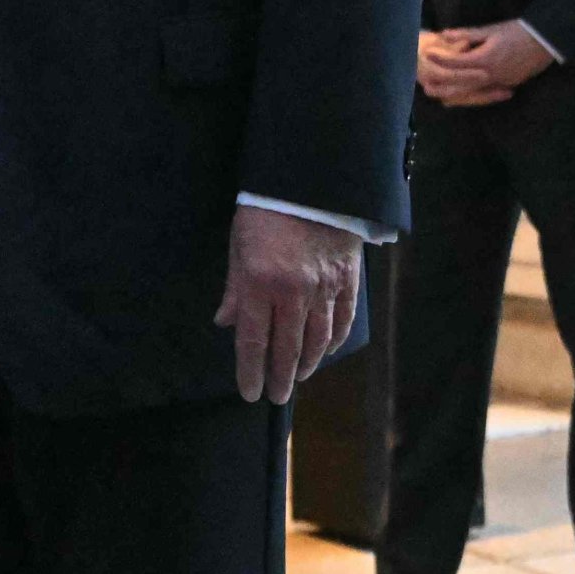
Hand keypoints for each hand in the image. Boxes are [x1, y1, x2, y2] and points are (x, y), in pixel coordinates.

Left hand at [212, 203, 360, 403]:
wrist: (312, 178)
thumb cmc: (266, 209)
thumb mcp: (238, 245)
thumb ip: (234, 288)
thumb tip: (226, 323)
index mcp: (260, 283)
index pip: (254, 341)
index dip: (251, 371)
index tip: (249, 392)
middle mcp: (293, 292)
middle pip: (288, 348)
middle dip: (280, 376)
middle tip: (276, 395)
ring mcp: (324, 288)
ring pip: (318, 340)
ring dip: (308, 364)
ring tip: (300, 377)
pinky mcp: (348, 279)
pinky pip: (343, 319)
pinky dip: (335, 340)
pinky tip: (328, 350)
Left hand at [418, 24, 551, 108]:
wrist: (545, 42)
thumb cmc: (517, 31)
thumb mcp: (491, 30)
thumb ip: (466, 35)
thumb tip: (444, 35)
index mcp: (485, 59)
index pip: (456, 62)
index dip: (440, 59)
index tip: (427, 54)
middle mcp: (490, 75)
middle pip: (460, 85)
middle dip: (441, 85)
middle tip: (424, 83)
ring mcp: (499, 83)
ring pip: (471, 95)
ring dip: (454, 95)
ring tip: (438, 94)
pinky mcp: (507, 85)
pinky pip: (485, 94)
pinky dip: (471, 96)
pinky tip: (461, 95)